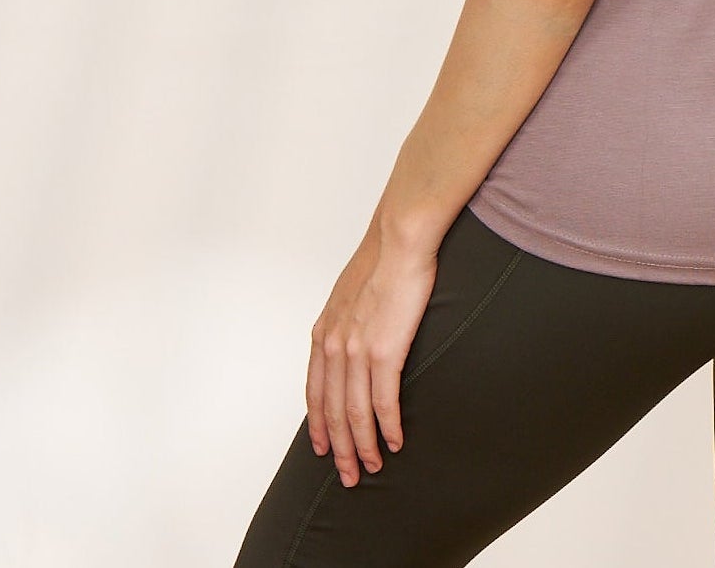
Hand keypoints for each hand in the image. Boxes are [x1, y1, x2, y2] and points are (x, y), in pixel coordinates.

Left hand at [307, 215, 440, 487]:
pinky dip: (387, 427)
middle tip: (347, 475)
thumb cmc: (382, 258)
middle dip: (339, 447)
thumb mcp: (349, 292)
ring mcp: (357, 350)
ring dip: (362, 446)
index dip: (319, 423)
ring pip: (354, 413)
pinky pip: (383, 402)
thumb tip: (355, 333)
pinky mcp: (385, 352)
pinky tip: (394, 442)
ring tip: (370, 467)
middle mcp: (334, 345)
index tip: (323, 447)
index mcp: (324, 332)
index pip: (315, 391)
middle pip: (331, 410)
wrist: (399, 239)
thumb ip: (346, 319)